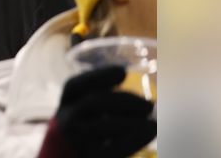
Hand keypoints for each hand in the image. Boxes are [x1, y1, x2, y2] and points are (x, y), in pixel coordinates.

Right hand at [37, 66, 155, 157]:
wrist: (70, 155)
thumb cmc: (87, 127)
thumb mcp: (87, 109)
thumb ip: (105, 95)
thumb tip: (127, 75)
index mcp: (66, 103)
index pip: (75, 85)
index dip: (98, 76)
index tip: (123, 72)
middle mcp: (66, 119)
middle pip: (94, 103)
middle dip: (124, 100)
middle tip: (149, 105)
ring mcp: (77, 140)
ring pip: (105, 125)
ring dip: (133, 121)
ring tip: (153, 122)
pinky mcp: (92, 156)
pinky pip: (115, 148)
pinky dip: (136, 138)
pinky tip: (151, 131)